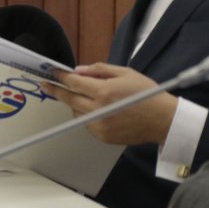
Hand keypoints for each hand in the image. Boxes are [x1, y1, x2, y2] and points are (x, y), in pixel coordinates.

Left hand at [44, 63, 177, 145]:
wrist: (162, 120)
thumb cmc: (146, 93)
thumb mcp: (125, 73)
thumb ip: (100, 70)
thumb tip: (79, 71)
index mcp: (104, 91)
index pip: (74, 83)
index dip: (60, 77)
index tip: (52, 73)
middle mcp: (99, 110)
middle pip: (70, 99)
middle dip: (57, 91)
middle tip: (46, 85)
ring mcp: (100, 126)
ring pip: (76, 112)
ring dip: (75, 103)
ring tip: (84, 96)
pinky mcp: (103, 136)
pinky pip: (86, 123)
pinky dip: (86, 115)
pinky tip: (97, 109)